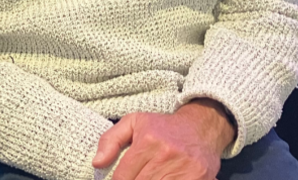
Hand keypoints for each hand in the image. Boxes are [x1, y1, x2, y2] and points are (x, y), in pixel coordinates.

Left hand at [92, 99, 235, 179]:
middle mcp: (166, 155)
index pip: (123, 176)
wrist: (201, 128)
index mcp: (148, 141)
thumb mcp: (133, 123)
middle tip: (134, 178)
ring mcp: (185, 169)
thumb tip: (97, 163)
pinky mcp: (199, 178)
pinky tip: (163, 179)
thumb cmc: (162, 127)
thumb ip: (110, 140)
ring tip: (150, 178)